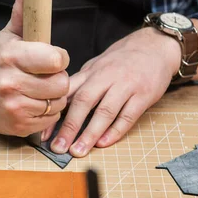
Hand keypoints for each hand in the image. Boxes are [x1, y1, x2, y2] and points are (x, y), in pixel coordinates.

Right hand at [0, 0, 69, 136]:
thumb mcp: (10, 33)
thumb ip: (24, 9)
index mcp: (10, 56)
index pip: (55, 59)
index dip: (60, 58)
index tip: (54, 58)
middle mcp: (9, 83)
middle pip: (60, 84)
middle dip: (58, 79)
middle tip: (47, 75)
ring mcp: (12, 107)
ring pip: (57, 103)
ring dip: (54, 97)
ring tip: (41, 90)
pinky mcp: (16, 126)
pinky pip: (49, 120)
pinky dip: (47, 113)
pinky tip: (34, 103)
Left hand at [44, 27, 181, 155]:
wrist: (155, 46)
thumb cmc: (122, 60)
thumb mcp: (97, 66)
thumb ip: (80, 85)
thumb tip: (59, 107)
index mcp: (91, 72)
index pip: (68, 93)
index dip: (53, 113)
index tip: (43, 134)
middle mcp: (106, 77)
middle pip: (84, 102)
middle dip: (69, 127)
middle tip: (58, 147)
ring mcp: (126, 86)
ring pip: (105, 111)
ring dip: (90, 133)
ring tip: (78, 151)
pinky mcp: (144, 95)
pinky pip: (128, 115)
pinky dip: (115, 131)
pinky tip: (103, 143)